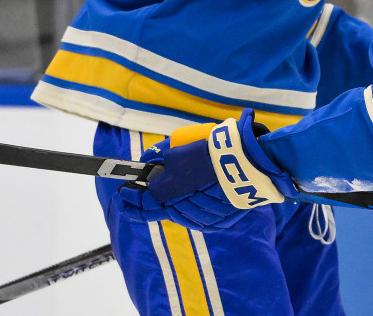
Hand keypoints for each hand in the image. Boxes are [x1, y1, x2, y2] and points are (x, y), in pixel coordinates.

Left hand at [116, 109, 294, 230]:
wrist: (250, 162)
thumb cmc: (214, 151)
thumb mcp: (181, 151)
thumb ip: (161, 160)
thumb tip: (148, 164)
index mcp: (173, 197)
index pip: (144, 206)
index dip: (131, 202)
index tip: (122, 195)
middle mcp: (186, 214)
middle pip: (163, 210)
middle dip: (153, 200)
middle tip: (143, 189)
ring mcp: (205, 220)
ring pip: (183, 213)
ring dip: (176, 202)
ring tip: (180, 186)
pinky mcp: (222, 222)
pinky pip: (203, 216)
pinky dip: (196, 206)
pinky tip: (198, 193)